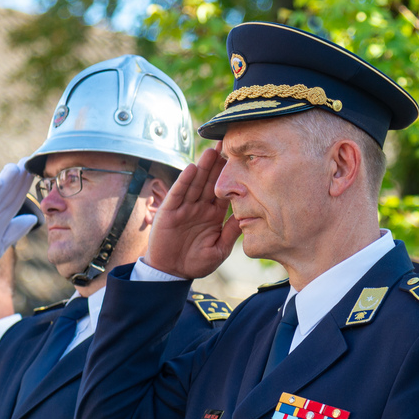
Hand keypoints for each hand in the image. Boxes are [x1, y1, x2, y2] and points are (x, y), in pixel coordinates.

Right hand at [143, 147, 240, 278]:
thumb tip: (249, 216)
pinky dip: (184, 181)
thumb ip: (231, 232)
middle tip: (228, 144)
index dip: (231, 176)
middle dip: (218, 163)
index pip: (225, 191)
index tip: (241, 159)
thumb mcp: (219, 248)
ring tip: (212, 151)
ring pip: (195, 183)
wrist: (172, 273)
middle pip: (210, 181)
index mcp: (214, 215)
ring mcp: (184, 207)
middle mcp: (200, 207)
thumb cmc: (196, 263)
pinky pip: (178, 194)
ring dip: (203, 167)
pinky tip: (192, 168)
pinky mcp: (169, 211)